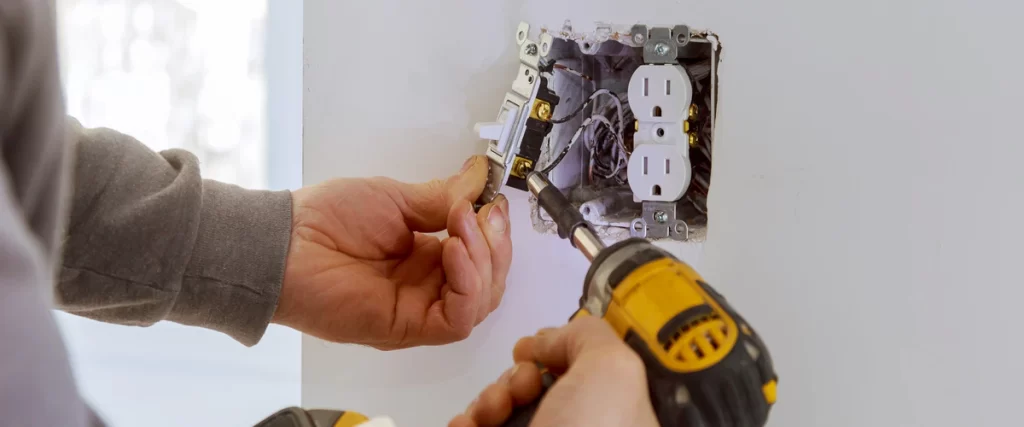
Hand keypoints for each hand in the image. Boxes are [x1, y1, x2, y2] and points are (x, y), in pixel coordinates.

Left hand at [273, 155, 511, 348]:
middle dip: (496, 245)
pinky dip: (467, 286)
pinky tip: (453, 251)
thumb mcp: (395, 198)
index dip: (494, 232)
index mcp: (426, 258)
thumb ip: (442, 197)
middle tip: (481, 212)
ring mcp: (419, 309)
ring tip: (461, 225)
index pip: (482, 256)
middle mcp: (427, 287)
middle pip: (489, 282)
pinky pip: (457, 320)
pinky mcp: (408, 327)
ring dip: (484, 261)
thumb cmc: (325, 220)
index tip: (492, 202)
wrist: (285, 243)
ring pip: (481, 302)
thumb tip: (478, 179)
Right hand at [450, 316, 658, 426]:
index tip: (539, 350)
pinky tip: (467, 425)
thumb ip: (587, 336)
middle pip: (534, 383)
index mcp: (613, 408)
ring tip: (490, 414)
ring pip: (502, 406)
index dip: (555, 352)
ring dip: (487, 399)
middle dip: (515, 376)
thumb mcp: (613, 370)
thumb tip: (546, 340)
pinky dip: (467, 423)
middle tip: (520, 388)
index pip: (580, 369)